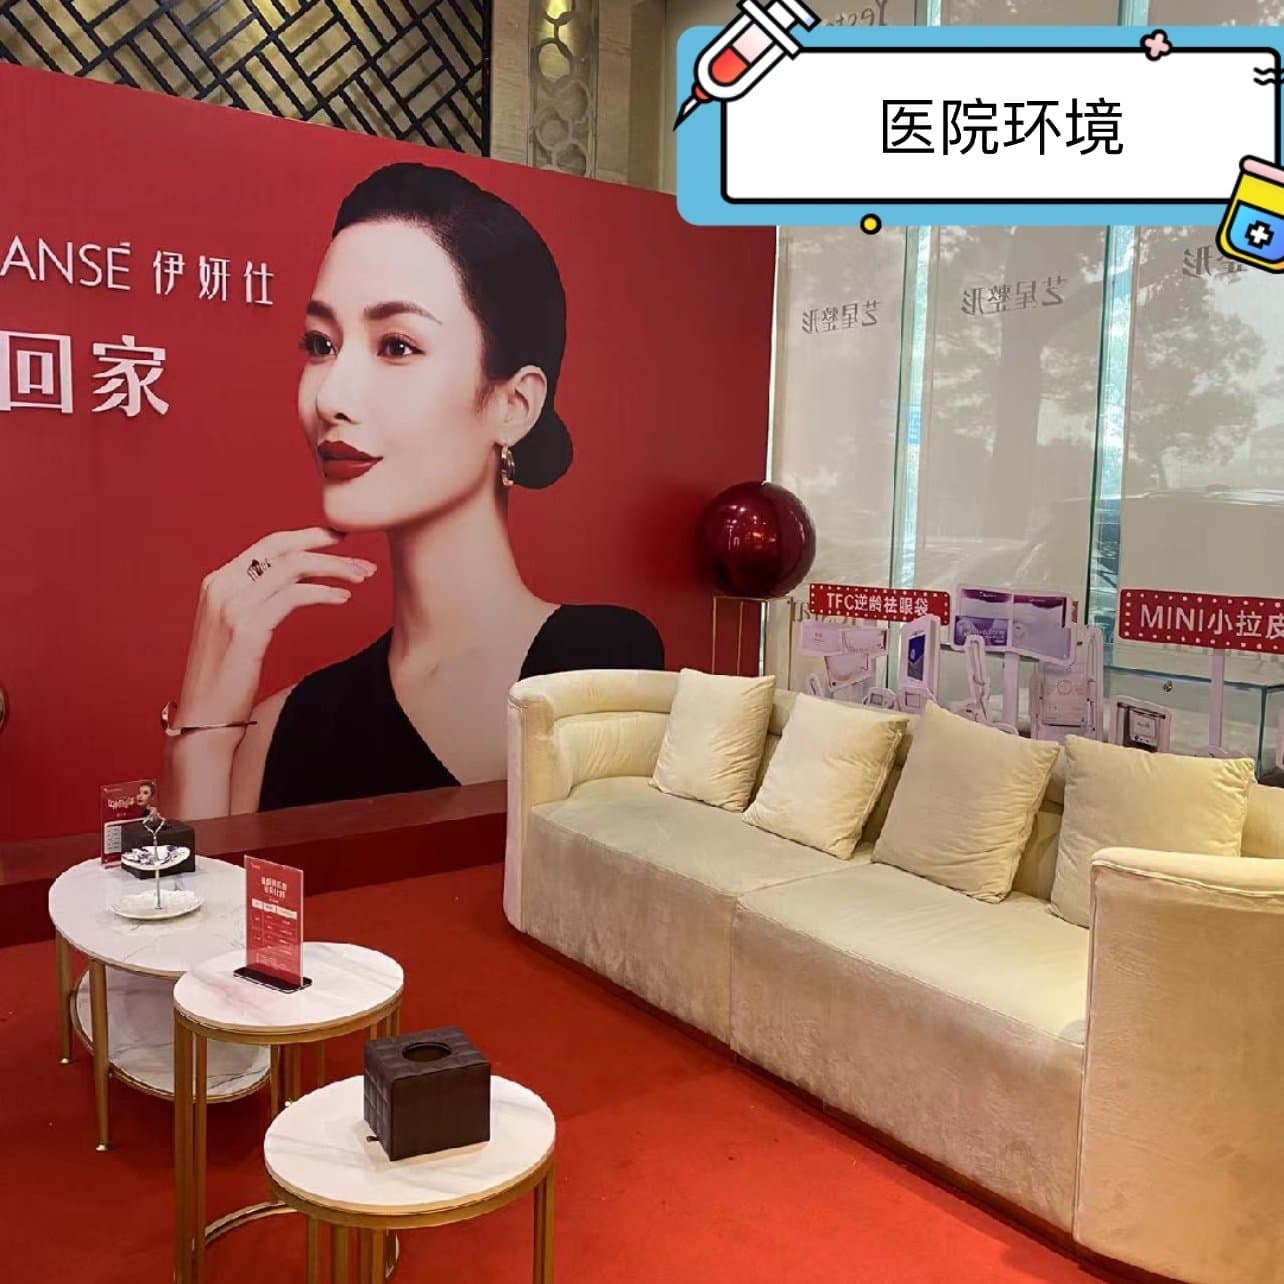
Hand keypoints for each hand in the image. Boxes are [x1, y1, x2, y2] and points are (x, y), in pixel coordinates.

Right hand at [174, 527, 374, 728]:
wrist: (205, 718)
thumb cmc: (227, 677)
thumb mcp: (236, 627)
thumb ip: (255, 599)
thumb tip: (293, 581)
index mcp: (218, 581)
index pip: (269, 544)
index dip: (307, 537)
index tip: (340, 538)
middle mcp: (222, 585)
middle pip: (283, 549)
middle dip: (326, 546)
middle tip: (362, 558)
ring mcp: (231, 605)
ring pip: (293, 568)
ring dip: (334, 570)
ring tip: (361, 579)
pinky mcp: (246, 628)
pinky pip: (294, 597)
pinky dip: (324, 593)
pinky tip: (344, 599)